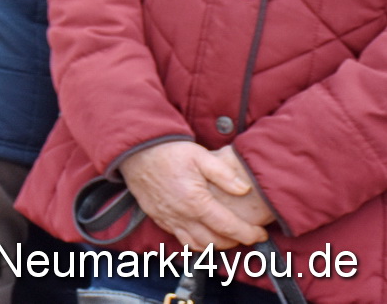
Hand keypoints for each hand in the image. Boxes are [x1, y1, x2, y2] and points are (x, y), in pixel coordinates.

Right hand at [119, 141, 269, 249]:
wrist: (135, 151)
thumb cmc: (168, 151)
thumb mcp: (200, 155)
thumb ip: (224, 174)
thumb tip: (244, 189)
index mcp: (195, 201)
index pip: (228, 227)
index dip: (249, 234)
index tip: (261, 233)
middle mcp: (182, 215)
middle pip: (215, 242)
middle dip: (235, 242)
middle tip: (246, 234)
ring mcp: (169, 219)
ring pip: (198, 245)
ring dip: (216, 245)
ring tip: (227, 236)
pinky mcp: (159, 218)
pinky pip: (180, 238)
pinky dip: (197, 241)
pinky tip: (204, 232)